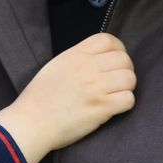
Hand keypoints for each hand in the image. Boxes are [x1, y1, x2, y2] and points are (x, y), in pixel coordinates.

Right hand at [0, 33, 135, 162]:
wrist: (32, 122)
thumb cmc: (39, 97)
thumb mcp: (55, 66)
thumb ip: (76, 59)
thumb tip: (97, 59)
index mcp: (75, 55)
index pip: (108, 40)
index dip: (118, 49)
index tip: (114, 61)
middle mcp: (87, 67)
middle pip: (124, 59)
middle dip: (124, 70)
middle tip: (116, 82)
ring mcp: (95, 87)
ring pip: (130, 78)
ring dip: (126, 87)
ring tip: (115, 95)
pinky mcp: (101, 107)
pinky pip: (128, 99)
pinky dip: (125, 104)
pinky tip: (113, 107)